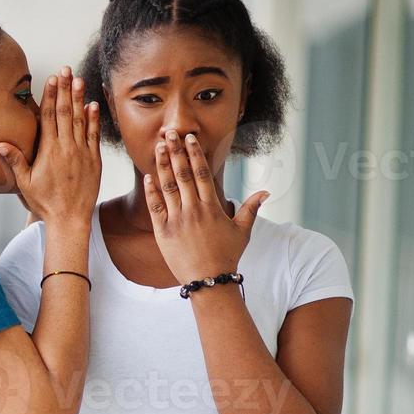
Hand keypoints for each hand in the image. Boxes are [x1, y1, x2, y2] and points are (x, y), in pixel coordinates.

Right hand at [0, 66, 100, 228]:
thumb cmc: (44, 203)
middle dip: (65, 89)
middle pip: (65, 112)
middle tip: (66, 70)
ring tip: (79, 80)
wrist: (69, 219)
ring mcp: (81, 152)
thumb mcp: (24, 183)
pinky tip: (93, 105)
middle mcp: (66, 148)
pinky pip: (94, 134)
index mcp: (48, 151)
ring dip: (79, 98)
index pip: (48, 117)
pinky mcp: (93, 160)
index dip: (50, 96)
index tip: (51, 79)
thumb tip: (0, 143)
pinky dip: (94, 119)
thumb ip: (14, 160)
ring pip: (80, 119)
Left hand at [143, 129, 267, 283]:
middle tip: (169, 132)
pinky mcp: (163, 232)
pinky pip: (155, 208)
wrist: (210, 280)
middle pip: (183, 174)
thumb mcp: (242, 231)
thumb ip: (251, 208)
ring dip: (162, 165)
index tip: (190, 138)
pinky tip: (147, 176)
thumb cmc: (227, 256)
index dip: (195, 153)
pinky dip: (151, 192)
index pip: (201, 173)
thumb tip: (266, 192)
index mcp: (212, 207)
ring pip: (168, 187)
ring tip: (157, 147)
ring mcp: (177, 220)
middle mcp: (194, 210)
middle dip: (175, 151)